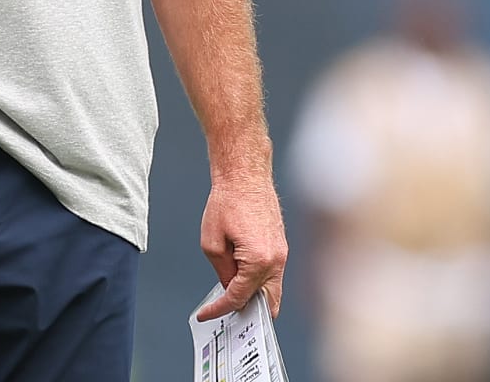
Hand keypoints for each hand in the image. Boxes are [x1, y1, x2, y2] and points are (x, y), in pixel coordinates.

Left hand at [194, 167, 287, 320]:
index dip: (220, 309)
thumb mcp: (212, 243)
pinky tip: (242, 278)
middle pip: (266, 303)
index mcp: (258, 262)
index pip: (239, 298)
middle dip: (245, 311)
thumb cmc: (228, 201)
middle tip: (225, 313)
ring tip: (231, 295)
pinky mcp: (282, 247)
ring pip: (272, 290)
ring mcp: (282, 254)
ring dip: (253, 296)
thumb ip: (222, 272)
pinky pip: (273, 275)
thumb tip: (229, 288)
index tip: (207, 313)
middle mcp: (276, 261)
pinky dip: (259, 282)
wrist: (245, 175)